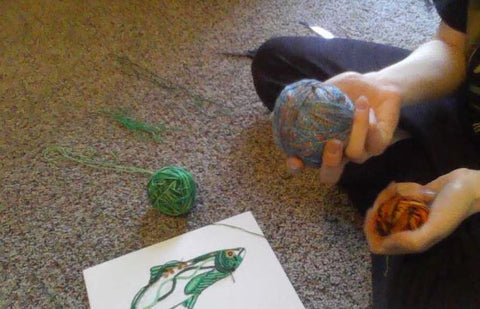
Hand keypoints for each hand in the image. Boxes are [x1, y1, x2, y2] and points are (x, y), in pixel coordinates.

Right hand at [287, 72, 401, 183]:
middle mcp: (339, 154)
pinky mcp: (378, 146)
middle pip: (329, 175)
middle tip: (332, 143)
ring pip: (355, 154)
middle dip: (329, 164)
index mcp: (320, 145)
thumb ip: (308, 98)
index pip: (303, 164)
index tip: (294, 159)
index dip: (296, 167)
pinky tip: (363, 104)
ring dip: (356, 128)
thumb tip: (285, 103)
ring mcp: (359, 152)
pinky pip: (373, 142)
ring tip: (356, 105)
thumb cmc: (347, 89)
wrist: (376, 84)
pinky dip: (367, 121)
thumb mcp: (326, 89)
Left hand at [364, 168, 479, 254]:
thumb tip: (385, 243)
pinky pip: (394, 196)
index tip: (373, 212)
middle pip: (377, 223)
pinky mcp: (410, 201)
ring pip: (384, 207)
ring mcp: (407, 216)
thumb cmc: (454, 207)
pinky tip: (415, 185)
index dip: (370, 232)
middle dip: (379, 206)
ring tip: (402, 186)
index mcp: (411, 243)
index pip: (378, 245)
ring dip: (390, 194)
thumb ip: (413, 240)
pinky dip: (399, 189)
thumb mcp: (436, 227)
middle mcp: (406, 231)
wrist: (469, 186)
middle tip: (389, 193)